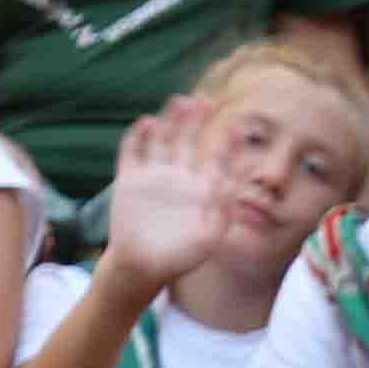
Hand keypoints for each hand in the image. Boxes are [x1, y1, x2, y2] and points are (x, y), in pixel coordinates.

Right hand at [96, 96, 238, 290]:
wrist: (142, 267)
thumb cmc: (179, 257)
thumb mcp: (208, 239)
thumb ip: (222, 214)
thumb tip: (232, 187)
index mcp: (202, 189)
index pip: (218, 159)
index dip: (228, 143)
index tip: (239, 126)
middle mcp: (179, 177)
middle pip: (189, 140)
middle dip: (196, 120)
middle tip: (204, 101)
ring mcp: (154, 175)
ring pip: (162, 139)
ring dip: (170, 120)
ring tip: (179, 102)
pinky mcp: (129, 179)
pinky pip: (132, 151)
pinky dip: (137, 136)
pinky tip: (146, 123)